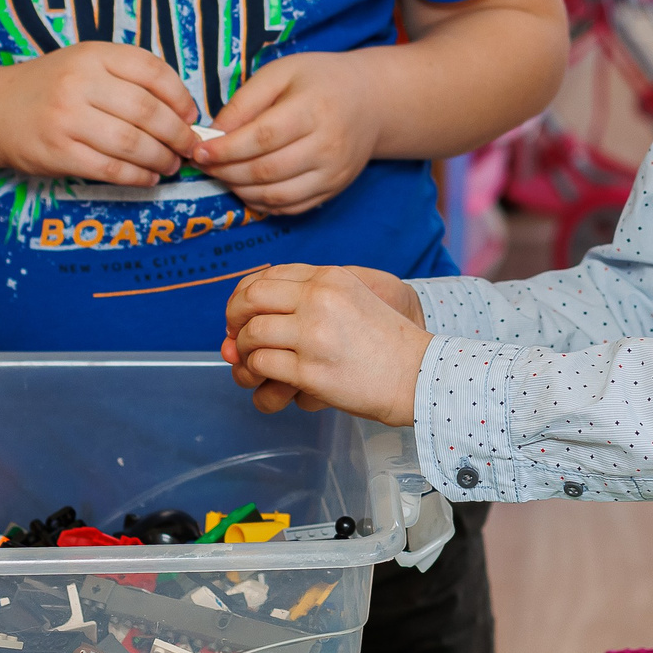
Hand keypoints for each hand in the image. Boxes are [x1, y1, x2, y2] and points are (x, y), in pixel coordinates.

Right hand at [0, 41, 201, 186]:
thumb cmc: (54, 87)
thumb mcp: (88, 64)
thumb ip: (130, 79)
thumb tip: (184, 112)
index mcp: (93, 55)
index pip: (153, 72)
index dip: (180, 97)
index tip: (190, 115)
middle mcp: (79, 82)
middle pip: (147, 111)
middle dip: (177, 134)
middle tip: (189, 147)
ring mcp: (66, 118)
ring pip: (132, 143)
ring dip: (161, 158)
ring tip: (172, 164)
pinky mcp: (57, 153)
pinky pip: (110, 169)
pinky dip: (138, 176)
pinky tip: (149, 177)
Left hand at [189, 51, 381, 215]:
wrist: (371, 101)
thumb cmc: (320, 80)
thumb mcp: (282, 73)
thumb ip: (246, 100)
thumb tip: (214, 133)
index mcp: (314, 110)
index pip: (262, 138)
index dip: (226, 149)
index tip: (198, 150)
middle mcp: (328, 146)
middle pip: (266, 171)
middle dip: (226, 171)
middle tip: (203, 164)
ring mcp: (333, 173)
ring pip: (276, 196)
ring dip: (239, 190)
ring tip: (222, 174)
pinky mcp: (334, 190)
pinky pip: (291, 208)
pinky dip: (262, 203)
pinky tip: (246, 187)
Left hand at [221, 264, 428, 423]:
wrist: (418, 374)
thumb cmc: (385, 342)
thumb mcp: (352, 299)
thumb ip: (309, 298)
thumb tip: (251, 314)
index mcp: (330, 278)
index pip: (268, 274)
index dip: (245, 293)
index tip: (244, 312)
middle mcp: (319, 299)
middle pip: (251, 298)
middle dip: (234, 318)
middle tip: (236, 336)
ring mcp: (313, 334)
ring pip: (251, 334)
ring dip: (245, 350)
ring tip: (254, 361)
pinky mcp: (310, 370)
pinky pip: (262, 364)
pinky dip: (258, 371)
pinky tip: (269, 378)